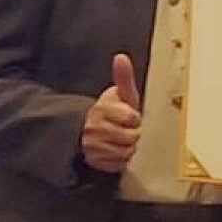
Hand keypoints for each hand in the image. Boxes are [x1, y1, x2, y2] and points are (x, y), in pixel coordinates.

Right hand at [81, 53, 142, 172]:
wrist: (87, 129)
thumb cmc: (111, 111)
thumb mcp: (118, 94)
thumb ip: (123, 77)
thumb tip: (121, 57)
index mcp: (101, 109)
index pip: (131, 117)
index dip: (134, 118)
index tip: (128, 116)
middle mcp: (93, 129)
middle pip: (131, 137)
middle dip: (132, 134)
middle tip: (123, 129)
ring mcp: (92, 147)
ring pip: (126, 152)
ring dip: (127, 147)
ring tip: (119, 139)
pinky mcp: (94, 162)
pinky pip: (119, 164)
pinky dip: (119, 160)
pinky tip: (113, 150)